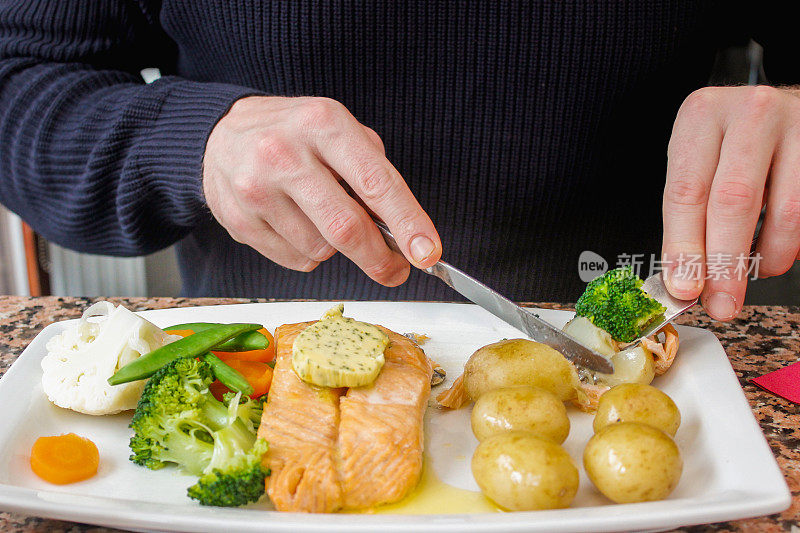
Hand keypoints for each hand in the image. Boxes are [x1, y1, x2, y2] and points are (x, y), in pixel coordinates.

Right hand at [202, 96, 440, 285]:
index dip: (408, 223)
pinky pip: (296, 260)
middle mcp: (285, 153)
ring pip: (321, 249)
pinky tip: (295, 223)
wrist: (221, 135)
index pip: (376, 182)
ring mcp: (257, 189)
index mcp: (323, 124)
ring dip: (336, 247)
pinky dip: (308, 252)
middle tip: (395, 269)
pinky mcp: (239, 220)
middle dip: (379, 258)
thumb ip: (373, 173)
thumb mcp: (338, 131)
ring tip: (321, 217)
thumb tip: (405, 232)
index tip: (428, 253)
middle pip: (347, 227)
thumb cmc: (294, 135)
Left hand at [662, 85, 799, 319]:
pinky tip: (780, 247)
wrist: (778, 109)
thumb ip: (688, 216)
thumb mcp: (698, 164)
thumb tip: (685, 282)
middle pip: (734, 202)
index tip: (685, 287)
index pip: (686, 191)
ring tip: (758, 270)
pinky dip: (794, 243)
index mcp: (702, 115)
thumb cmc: (730, 143)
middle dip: (726, 264)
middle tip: (722, 303)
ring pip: (786, 211)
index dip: (684, 246)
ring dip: (769, 257)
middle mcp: (750, 112)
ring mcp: (797, 123)